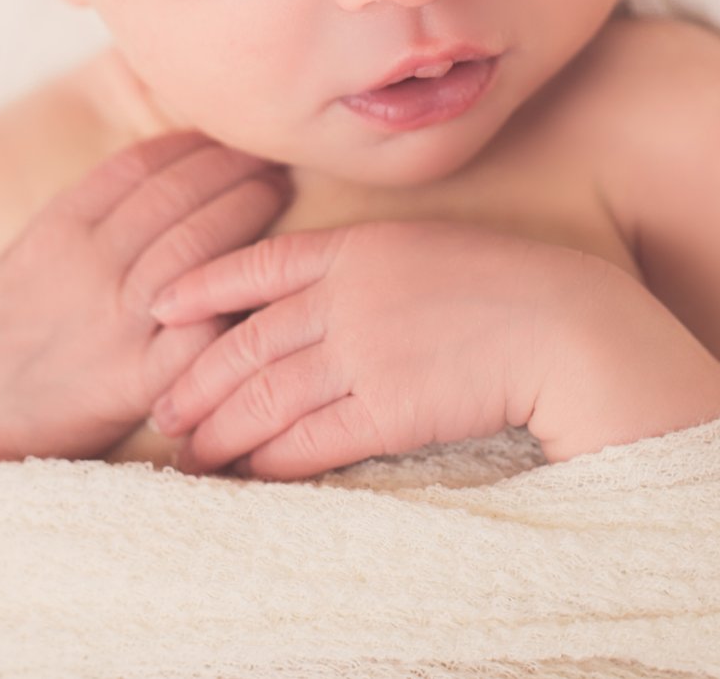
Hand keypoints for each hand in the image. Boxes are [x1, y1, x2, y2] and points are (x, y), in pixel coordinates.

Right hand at [0, 130, 293, 462]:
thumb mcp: (19, 259)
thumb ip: (75, 220)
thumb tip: (138, 182)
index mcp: (55, 230)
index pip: (139, 166)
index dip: (190, 144)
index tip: (225, 135)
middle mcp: (87, 264)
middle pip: (177, 196)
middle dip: (232, 167)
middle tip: (271, 154)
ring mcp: (112, 320)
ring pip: (196, 246)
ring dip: (246, 211)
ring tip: (277, 192)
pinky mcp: (132, 380)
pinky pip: (200, 329)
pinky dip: (235, 298)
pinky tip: (267, 278)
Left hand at [144, 220, 626, 479]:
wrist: (562, 323)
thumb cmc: (499, 283)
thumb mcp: (419, 248)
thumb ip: (359, 264)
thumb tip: (307, 291)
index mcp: (354, 247)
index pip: (253, 265)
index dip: (199, 288)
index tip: (158, 309)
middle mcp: (346, 298)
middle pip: (246, 343)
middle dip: (195, 381)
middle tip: (161, 411)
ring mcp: (364, 353)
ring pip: (266, 396)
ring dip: (222, 431)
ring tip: (193, 454)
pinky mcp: (388, 410)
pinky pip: (312, 439)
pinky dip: (274, 458)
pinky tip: (252, 471)